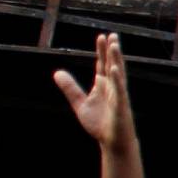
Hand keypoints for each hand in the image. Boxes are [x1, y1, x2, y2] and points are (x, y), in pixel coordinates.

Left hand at [54, 34, 134, 152]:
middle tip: (111, 35)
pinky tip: (113, 69)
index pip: (103, 65)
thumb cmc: (100, 124)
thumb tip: (56, 72)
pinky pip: (119, 91)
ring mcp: (118, 96)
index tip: (101, 36)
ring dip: (116, 60)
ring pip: (118, 74)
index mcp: (104, 86)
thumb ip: (70, 88)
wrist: (113, 142)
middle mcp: (113, 88)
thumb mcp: (80, 104)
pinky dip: (116, 80)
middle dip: (112, 51)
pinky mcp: (120, 106)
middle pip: (112, 65)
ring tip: (114, 45)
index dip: (102, 51)